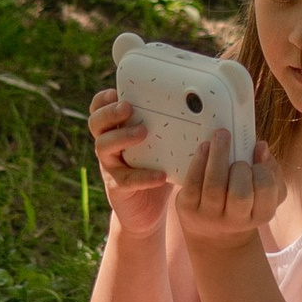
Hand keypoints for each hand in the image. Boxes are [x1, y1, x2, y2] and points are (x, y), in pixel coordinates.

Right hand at [89, 87, 172, 232]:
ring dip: (122, 136)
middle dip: (110, 112)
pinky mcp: (118, 187)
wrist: (148, 210)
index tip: (116, 91)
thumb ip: (171, 126)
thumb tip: (205, 105)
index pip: (99, 108)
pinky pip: (125, 179)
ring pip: (103, 146)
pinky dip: (143, 176)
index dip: (103, 99)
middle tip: (128, 107)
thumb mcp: (161, 144)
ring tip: (143, 132)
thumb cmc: (157, 167)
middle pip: (96, 122)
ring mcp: (110, 166)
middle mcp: (108, 145)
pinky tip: (160, 174)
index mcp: (116, 130)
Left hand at [172, 124, 286, 258]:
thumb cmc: (243, 204)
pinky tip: (205, 146)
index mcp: (259, 215)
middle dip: (240, 169)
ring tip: (221, 135)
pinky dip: (199, 161)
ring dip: (219, 155)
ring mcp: (209, 216)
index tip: (257, 161)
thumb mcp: (263, 194)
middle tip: (238, 159)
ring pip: (214, 186)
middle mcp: (235, 221)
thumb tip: (260, 147)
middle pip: (240, 194)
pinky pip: (193, 182)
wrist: (213, 233)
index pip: (266, 190)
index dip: (263, 172)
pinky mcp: (188, 208)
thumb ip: (270, 170)